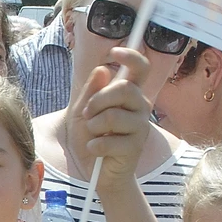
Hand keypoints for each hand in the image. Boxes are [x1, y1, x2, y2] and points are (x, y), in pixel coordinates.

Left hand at [77, 47, 152, 180]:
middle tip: (86, 114)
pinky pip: (109, 141)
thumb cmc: (91, 138)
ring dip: (93, 127)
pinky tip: (96, 150)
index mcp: (128, 94)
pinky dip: (95, 146)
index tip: (114, 51)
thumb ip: (90, 92)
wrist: (95, 170)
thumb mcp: (81, 112)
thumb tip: (102, 70)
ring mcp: (141, 126)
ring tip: (93, 135)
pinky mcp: (136, 146)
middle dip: (97, 101)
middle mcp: (140, 106)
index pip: (140, 69)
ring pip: (113, 116)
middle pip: (124, 89)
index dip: (131, 56)